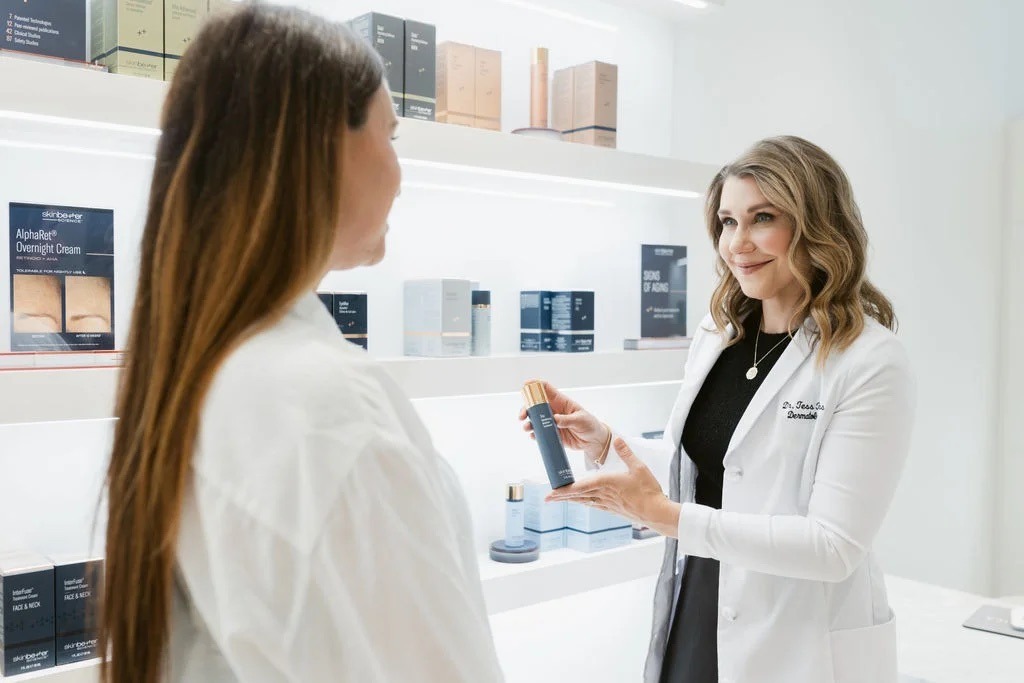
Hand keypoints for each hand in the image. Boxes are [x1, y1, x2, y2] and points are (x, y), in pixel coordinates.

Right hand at [518, 379, 609, 455]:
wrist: (593, 441)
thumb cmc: (590, 425)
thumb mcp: (581, 420)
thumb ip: (567, 420)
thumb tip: (554, 419)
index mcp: (561, 402)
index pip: (547, 389)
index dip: (536, 385)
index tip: (526, 385)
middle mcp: (554, 411)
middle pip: (536, 406)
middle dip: (527, 408)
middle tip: (522, 415)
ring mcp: (552, 423)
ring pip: (535, 420)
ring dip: (528, 422)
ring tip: (527, 428)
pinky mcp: (552, 434)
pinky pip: (540, 433)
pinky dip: (534, 434)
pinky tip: (533, 436)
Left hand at [546, 438, 679, 537]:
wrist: (656, 513)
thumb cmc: (649, 491)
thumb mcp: (639, 467)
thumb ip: (626, 452)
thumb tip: (616, 439)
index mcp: (606, 483)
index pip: (580, 486)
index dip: (564, 490)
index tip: (551, 492)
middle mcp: (603, 495)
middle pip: (578, 496)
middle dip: (561, 497)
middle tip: (547, 498)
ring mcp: (607, 504)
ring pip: (584, 501)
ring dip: (571, 500)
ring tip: (559, 499)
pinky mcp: (613, 510)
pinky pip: (594, 505)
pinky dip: (584, 503)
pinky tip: (582, 502)